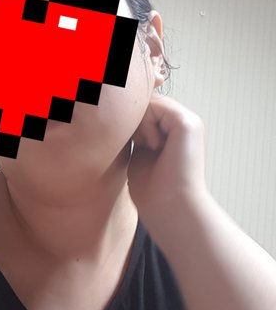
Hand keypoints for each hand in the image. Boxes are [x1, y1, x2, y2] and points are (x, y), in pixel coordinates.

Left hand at [127, 93, 207, 234]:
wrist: (169, 207)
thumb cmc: (153, 189)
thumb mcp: (138, 152)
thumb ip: (136, 131)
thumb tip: (121, 115)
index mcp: (173, 131)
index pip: (144, 108)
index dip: (129, 119)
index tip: (130, 142)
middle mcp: (183, 123)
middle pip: (145, 102)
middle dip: (134, 121)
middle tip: (140, 146)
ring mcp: (188, 121)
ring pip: (148, 102)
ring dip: (139, 124)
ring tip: (148, 148)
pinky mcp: (188, 123)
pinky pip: (155, 106)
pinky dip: (146, 124)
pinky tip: (152, 145)